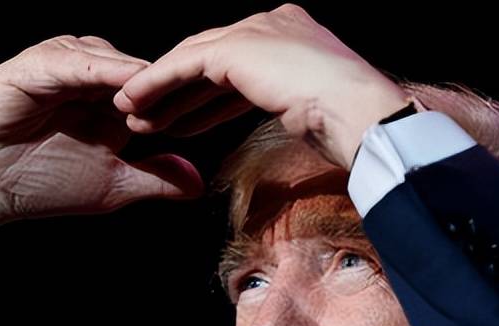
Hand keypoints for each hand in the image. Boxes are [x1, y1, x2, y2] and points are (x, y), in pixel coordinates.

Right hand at [0, 35, 204, 243]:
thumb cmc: (38, 183)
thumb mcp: (112, 186)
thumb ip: (154, 179)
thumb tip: (198, 183)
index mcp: (110, 100)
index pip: (161, 88)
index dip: (192, 96)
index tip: (231, 105)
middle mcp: (91, 76)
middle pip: (143, 66)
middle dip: (175, 78)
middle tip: (214, 87)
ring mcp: (63, 65)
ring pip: (113, 58)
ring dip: (143, 75)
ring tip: (173, 90)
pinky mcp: (36, 64)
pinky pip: (74, 59)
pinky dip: (102, 69)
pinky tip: (127, 84)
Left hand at [113, 4, 411, 169]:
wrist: (363, 116)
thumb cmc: (353, 127)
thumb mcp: (315, 109)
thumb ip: (292, 103)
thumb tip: (292, 117)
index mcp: (296, 38)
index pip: (238, 65)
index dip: (206, 95)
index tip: (185, 119)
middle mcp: (274, 25)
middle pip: (211, 60)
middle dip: (177, 92)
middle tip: (148, 117)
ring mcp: (257, 31)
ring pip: (192, 60)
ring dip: (159, 90)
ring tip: (134, 117)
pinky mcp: (238, 48)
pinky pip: (184, 65)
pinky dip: (156, 82)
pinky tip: (135, 102)